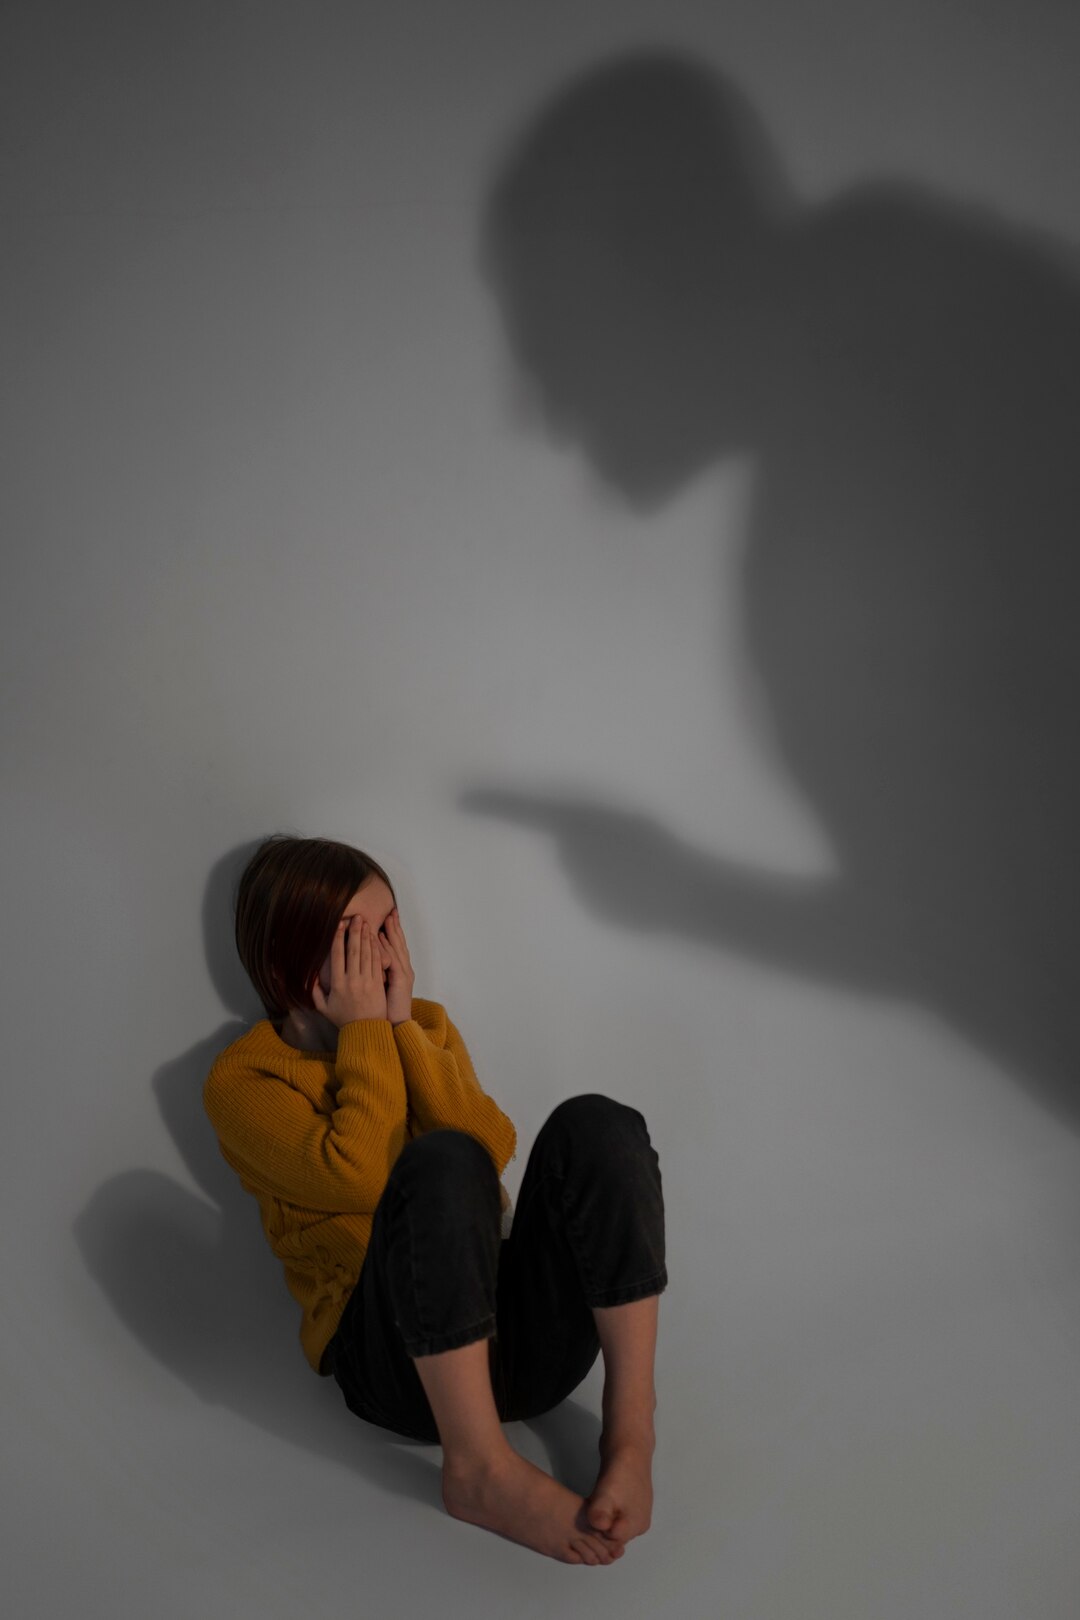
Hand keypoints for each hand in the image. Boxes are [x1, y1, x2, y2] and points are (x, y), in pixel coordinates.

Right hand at [311, 918, 387, 1026]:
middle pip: (354, 951)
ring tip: (366, 923)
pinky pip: (376, 962)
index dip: (338, 939)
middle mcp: (352, 980)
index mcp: (338, 984)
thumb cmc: (343, 1019)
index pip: (338, 956)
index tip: (340, 925)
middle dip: (355, 932)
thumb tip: (310, 974)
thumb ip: (315, 990)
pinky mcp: (378, 983)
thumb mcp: (323, 1007)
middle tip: (357, 917)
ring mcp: (367, 981)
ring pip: (367, 954)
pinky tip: (375, 939)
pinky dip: (376, 949)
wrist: (365, 1030)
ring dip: (366, 937)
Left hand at [380, 907, 415, 1024]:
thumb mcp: (381, 989)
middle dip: (394, 926)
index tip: (385, 917)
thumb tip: (363, 962)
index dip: (390, 932)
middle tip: (390, 910)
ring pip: (397, 947)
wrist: (394, 1025)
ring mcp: (403, 973)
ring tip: (388, 917)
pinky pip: (393, 959)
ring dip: (392, 932)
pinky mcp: (401, 979)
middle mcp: (403, 968)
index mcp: (398, 970)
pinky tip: (381, 936)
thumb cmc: (384, 1010)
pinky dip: (387, 947)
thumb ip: (376, 974)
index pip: (394, 946)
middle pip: (399, 943)